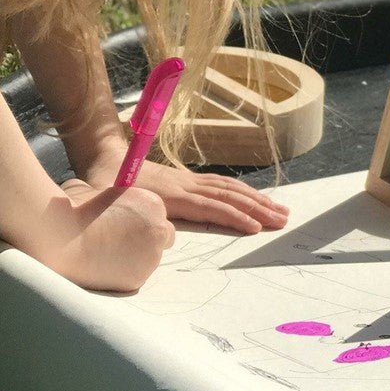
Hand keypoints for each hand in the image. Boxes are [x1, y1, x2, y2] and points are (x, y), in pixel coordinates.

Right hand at [60, 180, 175, 292]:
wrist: (63, 239)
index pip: (156, 213)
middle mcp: (159, 230)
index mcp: (151, 204)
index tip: (122, 222)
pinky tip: (101, 266)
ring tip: (104, 253)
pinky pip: (134, 275)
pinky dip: (122, 273)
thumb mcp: (89, 189)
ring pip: (149, 258)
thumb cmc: (74, 211)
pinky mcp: (137, 278)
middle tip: (119, 240)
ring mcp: (151, 257)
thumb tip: (97, 195)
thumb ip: (104, 194)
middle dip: (145, 238)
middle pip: (162, 236)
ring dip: (133, 256)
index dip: (139, 218)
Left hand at [85, 157, 289, 234]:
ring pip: (230, 189)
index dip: (234, 217)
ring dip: (257, 199)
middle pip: (228, 197)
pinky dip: (243, 190)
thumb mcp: (115, 203)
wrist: (105, 156)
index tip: (255, 227)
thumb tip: (160, 234)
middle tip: (282, 220)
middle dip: (258, 209)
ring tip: (280, 210)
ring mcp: (190, 180)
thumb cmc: (108, 183)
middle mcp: (186, 185)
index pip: (210, 207)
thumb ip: (139, 216)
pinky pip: (222, 184)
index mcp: (172, 195)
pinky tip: (256, 197)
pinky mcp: (189, 179)